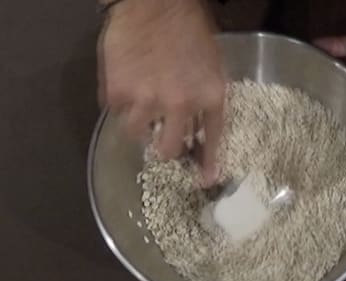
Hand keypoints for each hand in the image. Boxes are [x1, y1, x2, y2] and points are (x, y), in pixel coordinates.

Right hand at [97, 0, 224, 185]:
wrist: (154, 1)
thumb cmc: (189, 28)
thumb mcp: (211, 64)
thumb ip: (204, 98)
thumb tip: (194, 127)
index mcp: (209, 96)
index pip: (211, 140)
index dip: (208, 163)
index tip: (205, 180)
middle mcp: (180, 105)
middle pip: (169, 150)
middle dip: (165, 149)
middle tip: (162, 140)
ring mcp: (146, 100)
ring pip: (137, 135)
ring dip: (138, 126)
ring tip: (140, 108)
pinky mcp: (118, 91)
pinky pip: (115, 111)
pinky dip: (119, 103)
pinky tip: (125, 85)